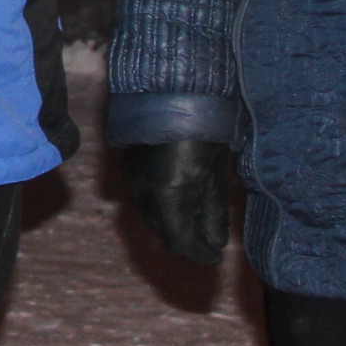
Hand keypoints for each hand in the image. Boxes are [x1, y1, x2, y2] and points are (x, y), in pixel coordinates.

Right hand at [123, 139, 233, 268]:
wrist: (177, 87)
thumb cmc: (206, 130)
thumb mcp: (216, 175)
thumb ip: (213, 213)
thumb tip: (215, 244)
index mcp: (169, 194)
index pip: (180, 241)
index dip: (199, 253)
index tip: (215, 257)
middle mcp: (144, 190)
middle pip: (163, 232)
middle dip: (186, 240)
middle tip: (207, 242)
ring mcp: (132, 178)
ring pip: (152, 217)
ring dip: (173, 224)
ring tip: (196, 221)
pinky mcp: (129, 167)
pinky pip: (144, 199)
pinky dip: (161, 207)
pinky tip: (179, 200)